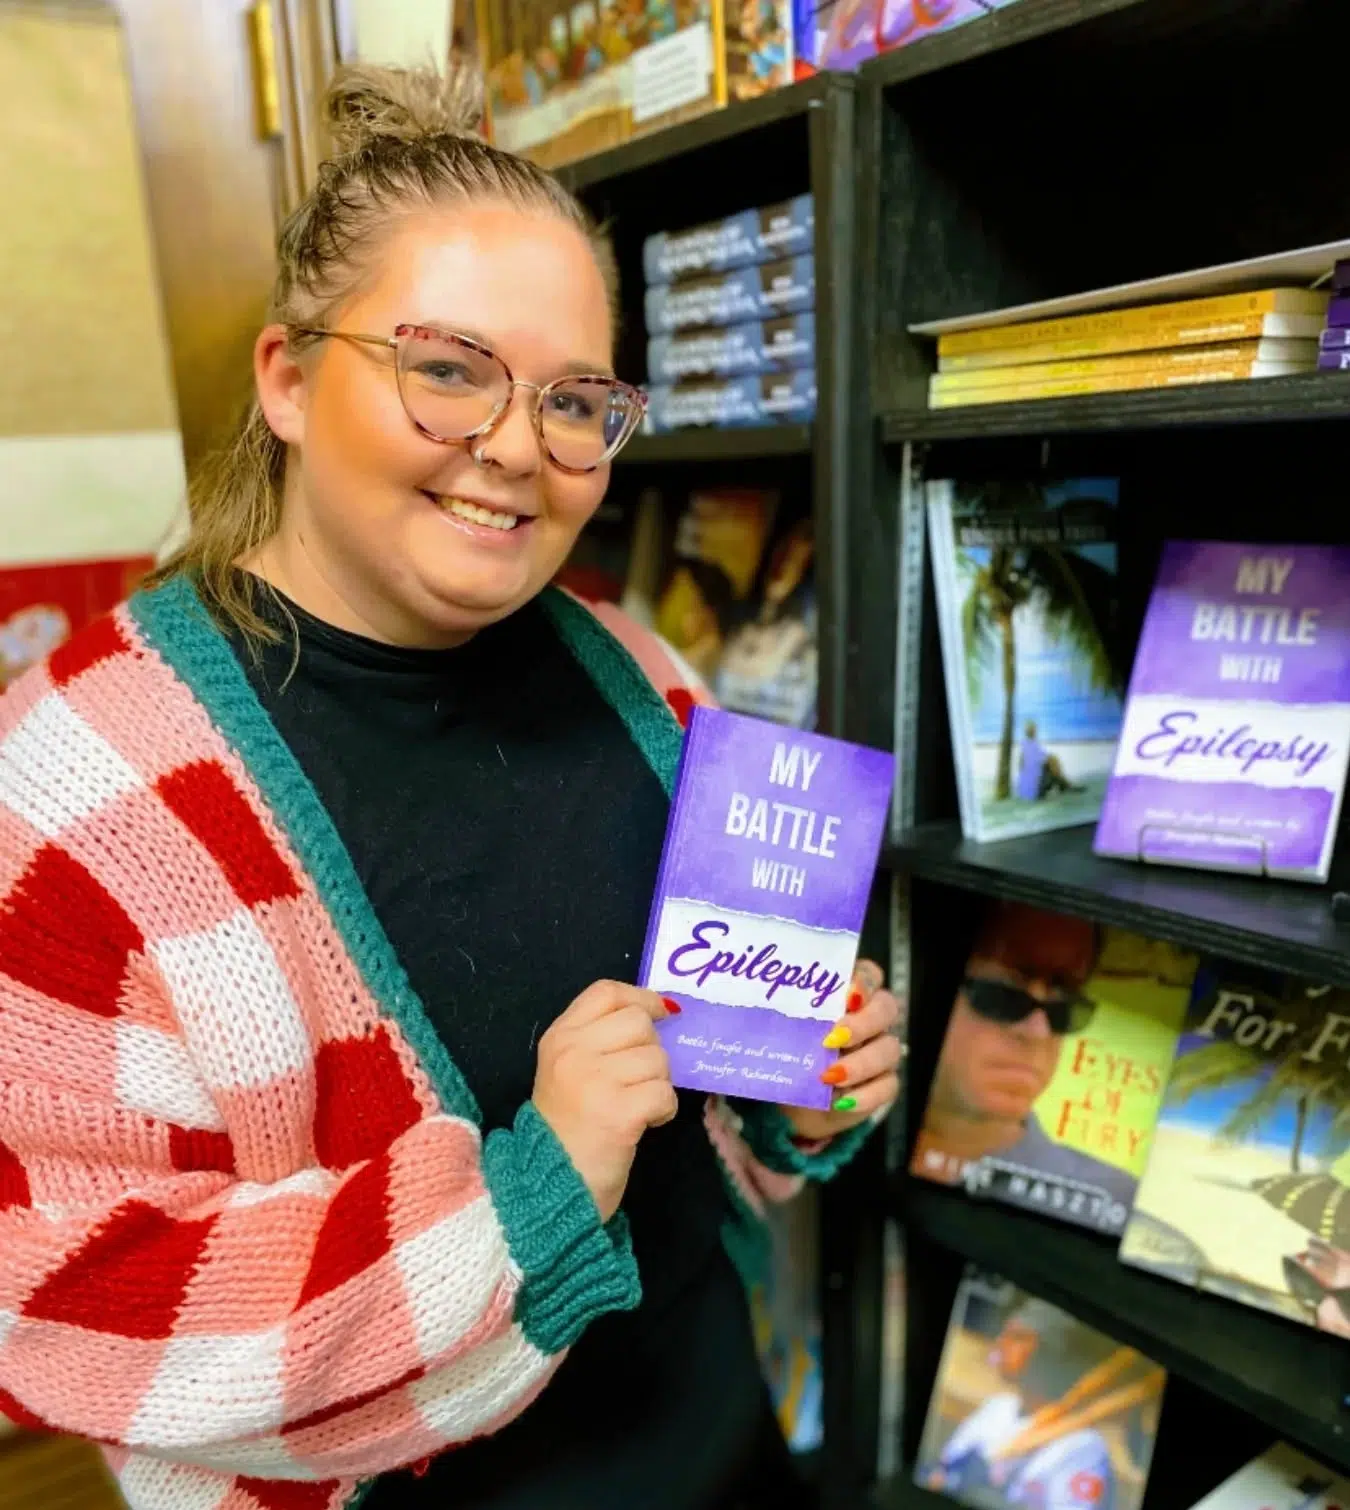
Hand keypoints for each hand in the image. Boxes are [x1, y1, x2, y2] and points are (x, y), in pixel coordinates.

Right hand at [532, 980, 677, 1222]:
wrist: (548, 1188)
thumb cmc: (565, 1131)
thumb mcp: (567, 1071)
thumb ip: (600, 1040)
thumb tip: (663, 1010)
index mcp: (559, 1037)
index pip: (606, 993)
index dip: (641, 997)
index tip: (660, 1013)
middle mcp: (573, 1052)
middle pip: (639, 1023)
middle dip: (651, 1051)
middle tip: (638, 1080)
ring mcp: (594, 1081)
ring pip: (657, 1059)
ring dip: (658, 1084)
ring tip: (638, 1106)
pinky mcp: (618, 1113)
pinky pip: (664, 1093)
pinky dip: (664, 1110)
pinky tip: (646, 1123)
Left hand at [782, 959, 904, 1142]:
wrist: (795, 1102)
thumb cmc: (789, 1053)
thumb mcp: (782, 1031)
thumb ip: (779, 1014)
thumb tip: (747, 1003)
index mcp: (849, 995)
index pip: (869, 974)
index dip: (864, 981)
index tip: (847, 995)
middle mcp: (872, 1018)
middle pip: (886, 1008)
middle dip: (863, 1022)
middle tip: (832, 1039)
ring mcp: (882, 1050)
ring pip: (890, 1049)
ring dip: (861, 1063)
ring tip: (829, 1076)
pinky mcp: (885, 1084)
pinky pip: (888, 1086)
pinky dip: (865, 1095)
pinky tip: (841, 1101)